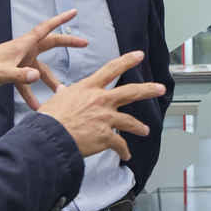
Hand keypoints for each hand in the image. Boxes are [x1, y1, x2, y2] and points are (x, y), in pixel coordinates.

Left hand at [0, 11, 87, 110]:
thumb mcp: (1, 73)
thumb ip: (20, 76)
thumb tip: (38, 77)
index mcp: (22, 45)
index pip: (46, 28)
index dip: (61, 20)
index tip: (74, 12)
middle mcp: (24, 51)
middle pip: (50, 44)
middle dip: (67, 44)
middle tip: (84, 43)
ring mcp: (19, 62)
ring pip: (41, 69)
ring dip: (51, 80)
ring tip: (62, 92)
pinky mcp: (13, 73)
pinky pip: (27, 83)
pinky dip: (32, 94)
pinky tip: (37, 107)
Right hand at [40, 51, 164, 160]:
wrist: (51, 137)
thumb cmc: (50, 118)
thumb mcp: (57, 99)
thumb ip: (65, 93)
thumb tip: (64, 90)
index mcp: (89, 88)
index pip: (111, 69)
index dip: (127, 60)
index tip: (139, 55)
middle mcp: (101, 100)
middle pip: (130, 92)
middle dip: (148, 90)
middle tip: (160, 88)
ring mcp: (105, 119)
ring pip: (130, 121)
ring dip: (140, 127)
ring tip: (146, 130)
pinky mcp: (105, 137)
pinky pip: (120, 144)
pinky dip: (124, 151)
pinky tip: (126, 155)